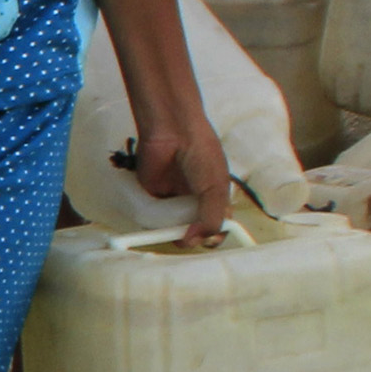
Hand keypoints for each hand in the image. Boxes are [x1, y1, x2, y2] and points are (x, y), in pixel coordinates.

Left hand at [129, 110, 234, 245]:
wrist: (172, 130)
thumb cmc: (201, 152)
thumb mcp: (215, 188)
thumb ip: (211, 218)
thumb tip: (195, 241)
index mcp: (216, 196)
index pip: (218, 224)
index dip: (214, 236)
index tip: (208, 241)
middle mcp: (195, 199)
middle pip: (194, 229)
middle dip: (191, 237)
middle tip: (187, 238)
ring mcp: (174, 197)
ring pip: (172, 225)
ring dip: (171, 232)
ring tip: (171, 230)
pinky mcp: (152, 194)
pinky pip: (152, 215)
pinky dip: (153, 221)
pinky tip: (155, 223)